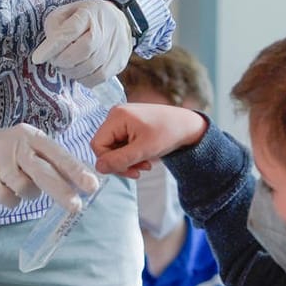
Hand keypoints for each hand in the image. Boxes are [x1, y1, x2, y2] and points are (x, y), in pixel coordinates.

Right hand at [0, 118, 99, 210]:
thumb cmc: (13, 151)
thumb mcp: (33, 147)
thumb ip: (54, 162)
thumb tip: (84, 183)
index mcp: (34, 137)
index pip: (59, 155)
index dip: (76, 171)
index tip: (92, 186)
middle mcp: (18, 147)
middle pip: (43, 173)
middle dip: (61, 191)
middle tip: (76, 206)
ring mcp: (1, 162)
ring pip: (26, 189)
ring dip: (30, 193)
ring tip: (21, 183)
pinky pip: (10, 199)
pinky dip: (13, 200)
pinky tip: (6, 187)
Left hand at [31, 0, 134, 86]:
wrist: (118, 20)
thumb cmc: (86, 17)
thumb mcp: (67, 12)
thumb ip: (55, 26)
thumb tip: (49, 46)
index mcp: (89, 14)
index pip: (70, 31)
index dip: (52, 46)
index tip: (37, 58)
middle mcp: (105, 30)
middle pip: (81, 52)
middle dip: (62, 60)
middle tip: (55, 60)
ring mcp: (114, 48)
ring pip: (89, 68)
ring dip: (71, 71)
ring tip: (65, 65)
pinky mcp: (118, 62)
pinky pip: (98, 78)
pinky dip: (83, 79)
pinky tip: (78, 72)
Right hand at [91, 103, 207, 176]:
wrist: (188, 126)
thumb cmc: (168, 133)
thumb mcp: (143, 150)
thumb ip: (120, 160)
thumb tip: (99, 168)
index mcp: (116, 116)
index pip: (98, 145)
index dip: (109, 161)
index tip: (130, 170)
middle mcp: (116, 115)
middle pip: (105, 147)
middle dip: (121, 162)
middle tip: (139, 170)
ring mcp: (122, 119)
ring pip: (113, 148)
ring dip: (128, 160)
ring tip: (145, 164)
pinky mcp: (128, 125)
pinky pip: (121, 144)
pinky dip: (132, 155)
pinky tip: (145, 157)